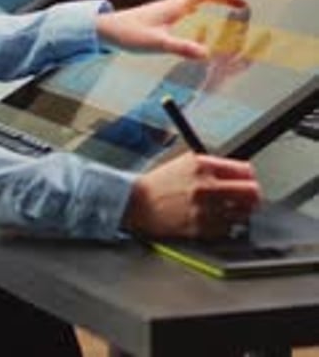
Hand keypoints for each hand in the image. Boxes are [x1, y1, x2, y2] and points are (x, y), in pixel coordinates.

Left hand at [96, 0, 246, 58]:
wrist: (105, 31)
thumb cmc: (128, 34)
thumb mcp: (157, 44)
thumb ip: (181, 48)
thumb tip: (205, 54)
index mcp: (174, 7)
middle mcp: (172, 5)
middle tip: (242, 2)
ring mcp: (166, 11)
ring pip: (195, 0)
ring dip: (214, 0)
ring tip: (230, 7)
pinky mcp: (159, 19)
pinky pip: (187, 9)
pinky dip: (200, 10)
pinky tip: (200, 22)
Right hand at [122, 152, 261, 239]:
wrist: (139, 203)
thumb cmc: (163, 183)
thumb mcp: (188, 162)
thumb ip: (216, 165)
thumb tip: (244, 172)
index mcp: (204, 165)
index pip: (246, 171)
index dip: (250, 177)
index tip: (249, 181)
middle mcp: (207, 186)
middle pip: (251, 194)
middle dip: (252, 196)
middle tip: (247, 199)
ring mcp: (205, 209)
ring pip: (242, 214)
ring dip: (238, 212)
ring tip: (226, 209)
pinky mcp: (201, 228)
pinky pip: (227, 229)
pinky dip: (224, 225)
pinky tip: (212, 219)